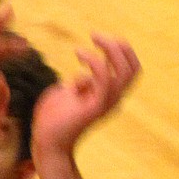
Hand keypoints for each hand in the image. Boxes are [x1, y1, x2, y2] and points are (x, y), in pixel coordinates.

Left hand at [31, 34, 139, 160]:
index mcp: (108, 95)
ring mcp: (105, 104)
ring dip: (112, 50)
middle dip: (119, 46)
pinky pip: (105, 80)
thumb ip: (78, 83)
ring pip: (125, 72)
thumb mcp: (65, 94)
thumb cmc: (51, 120)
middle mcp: (112, 99)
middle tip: (95, 35)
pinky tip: (79, 54)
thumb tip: (83, 77)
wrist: (45, 143)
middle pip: (133, 67)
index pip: (129, 68)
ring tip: (91, 40)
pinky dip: (95, 62)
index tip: (97, 38)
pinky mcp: (94, 108)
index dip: (120, 49)